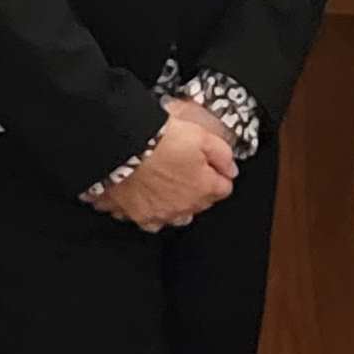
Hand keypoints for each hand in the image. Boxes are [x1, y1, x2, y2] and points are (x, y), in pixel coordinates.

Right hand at [93, 111, 238, 229]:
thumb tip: (231, 169)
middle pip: (198, 204)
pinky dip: (143, 208)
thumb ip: (222, 155)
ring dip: (171, 203)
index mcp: (203, 189)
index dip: (218, 173)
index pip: (223, 188)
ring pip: (172, 215)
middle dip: (196, 189)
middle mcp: (182, 208)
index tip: (211, 164)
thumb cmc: (160, 140)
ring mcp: (156, 214)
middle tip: (184, 168)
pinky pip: (141, 217)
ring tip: (163, 185)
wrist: (122, 145)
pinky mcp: (132, 214)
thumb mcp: (202, 136)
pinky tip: (139, 194)